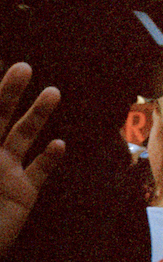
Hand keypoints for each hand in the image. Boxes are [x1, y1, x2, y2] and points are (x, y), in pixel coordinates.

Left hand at [0, 63, 63, 258]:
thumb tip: (36, 142)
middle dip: (9, 92)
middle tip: (23, 67)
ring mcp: (5, 173)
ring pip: (22, 137)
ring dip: (37, 115)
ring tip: (52, 92)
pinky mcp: (21, 194)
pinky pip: (39, 171)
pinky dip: (50, 158)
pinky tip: (59, 145)